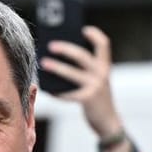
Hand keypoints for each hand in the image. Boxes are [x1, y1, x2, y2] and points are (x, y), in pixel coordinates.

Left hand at [40, 26, 123, 145]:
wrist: (107, 121)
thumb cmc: (96, 98)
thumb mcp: (96, 81)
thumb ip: (84, 70)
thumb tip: (59, 58)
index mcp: (105, 66)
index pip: (104, 44)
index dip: (95, 35)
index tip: (83, 29)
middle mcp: (102, 74)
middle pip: (82, 55)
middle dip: (65, 49)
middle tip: (50, 46)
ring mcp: (95, 86)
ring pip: (71, 73)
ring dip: (56, 67)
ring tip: (43, 63)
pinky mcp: (88, 99)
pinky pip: (67, 93)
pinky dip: (56, 91)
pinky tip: (48, 89)